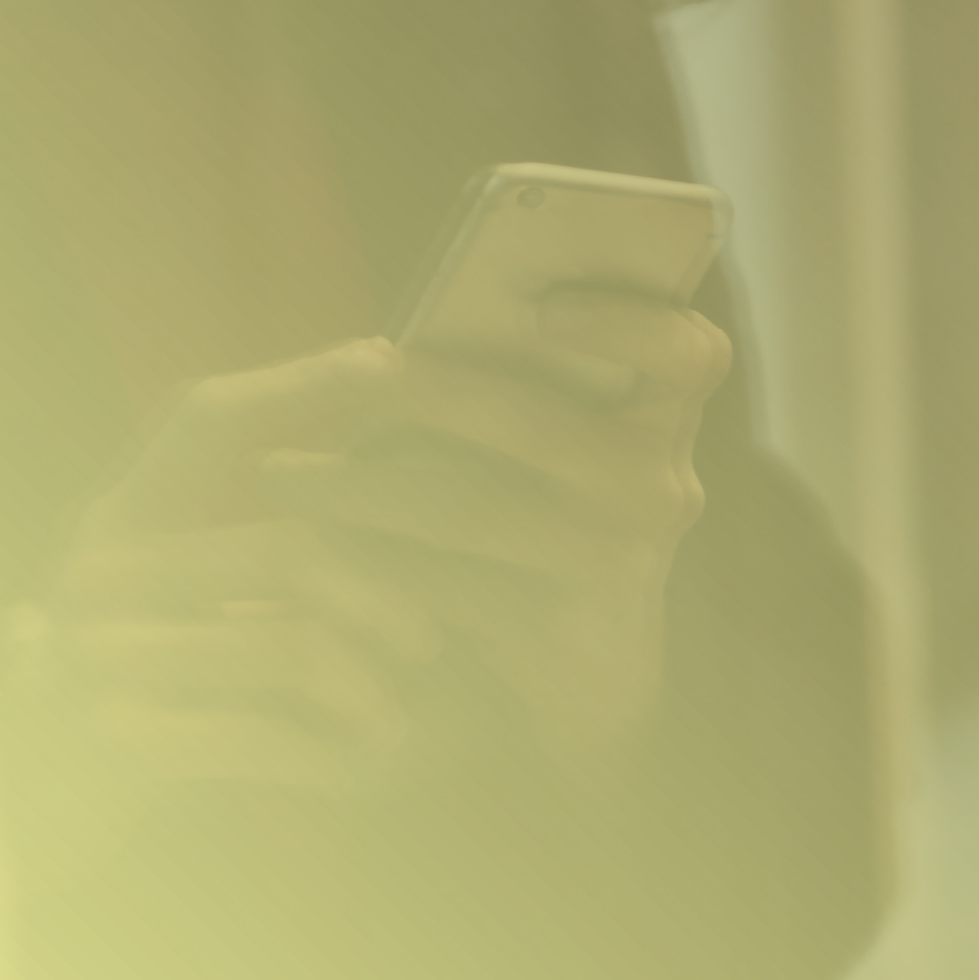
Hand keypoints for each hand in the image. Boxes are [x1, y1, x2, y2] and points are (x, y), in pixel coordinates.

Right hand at [0, 343, 447, 864]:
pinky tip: (356, 769)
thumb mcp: (175, 593)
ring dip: (367, 691)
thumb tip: (402, 475)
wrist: (26, 809)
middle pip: (290, 547)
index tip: (392, 357)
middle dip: (385, 595)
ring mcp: (97, 654)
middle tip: (428, 640)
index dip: (300, 381)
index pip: (207, 418)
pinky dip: (332, 757)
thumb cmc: (136, 683)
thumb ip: (257, 541)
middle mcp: (99, 569)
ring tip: (396, 722)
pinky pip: (266, 735)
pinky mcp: (113, 739)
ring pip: (292, 646)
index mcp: (119, 515)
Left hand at [271, 289, 729, 771]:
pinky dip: (373, 565)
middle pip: (550, 426)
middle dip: (440, 396)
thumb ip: (517, 385)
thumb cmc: (538, 524)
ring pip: (477, 509)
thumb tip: (395, 341)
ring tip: (286, 473)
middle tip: (359, 378)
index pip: (691, 355)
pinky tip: (315, 552)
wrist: (579, 672)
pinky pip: (452, 587)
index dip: (629, 322)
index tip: (541, 307)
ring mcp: (622, 561)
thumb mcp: (547, 445)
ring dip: (366, 487)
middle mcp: (660, 487)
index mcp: (661, 420)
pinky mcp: (565, 629)